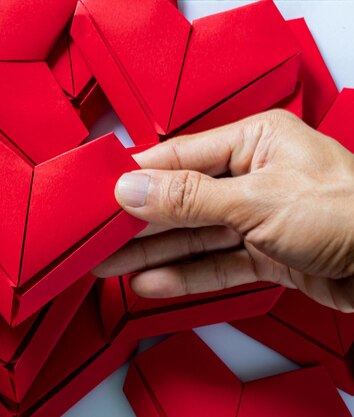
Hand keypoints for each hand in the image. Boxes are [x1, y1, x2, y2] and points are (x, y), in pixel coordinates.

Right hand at [94, 110, 353, 311]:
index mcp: (255, 141)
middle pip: (183, 199)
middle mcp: (254, 176)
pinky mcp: (266, 254)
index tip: (101, 192)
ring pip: (195, 236)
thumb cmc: (351, 214)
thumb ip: (190, 199)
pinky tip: (152, 281)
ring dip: (154, 253)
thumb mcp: (258, 200)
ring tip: (112, 264)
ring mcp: (259, 218)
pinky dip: (186, 275)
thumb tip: (133, 189)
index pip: (179, 156)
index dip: (138, 176)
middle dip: (140, 221)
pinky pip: (216, 264)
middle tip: (100, 235)